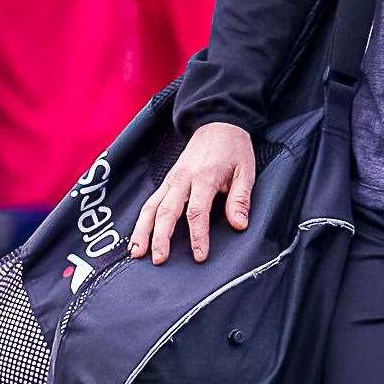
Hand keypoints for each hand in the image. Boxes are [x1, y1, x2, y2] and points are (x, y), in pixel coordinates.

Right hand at [127, 121, 255, 264]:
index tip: (199, 255)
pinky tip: (137, 236)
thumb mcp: (246, 170)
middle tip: (159, 259)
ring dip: (142, 230)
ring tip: (137, 252)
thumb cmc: (234, 149)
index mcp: (204, 177)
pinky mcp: (167, 181)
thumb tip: (239, 225)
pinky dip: (141, 220)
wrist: (218, 124)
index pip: (197, 211)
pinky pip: (151, 201)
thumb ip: (240, 199)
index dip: (198, 235)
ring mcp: (171, 179)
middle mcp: (183, 179)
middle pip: (167, 211)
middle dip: (161, 237)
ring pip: (151, 207)